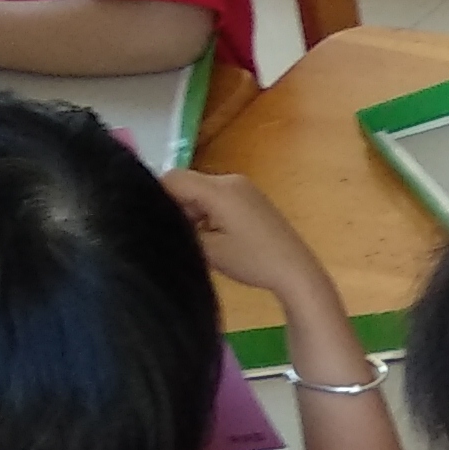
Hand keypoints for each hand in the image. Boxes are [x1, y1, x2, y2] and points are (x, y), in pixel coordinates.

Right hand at [159, 166, 327, 297]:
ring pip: (202, 191)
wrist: (296, 270)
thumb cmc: (252, 261)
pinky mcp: (251, 198)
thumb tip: (160, 219)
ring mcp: (244, 187)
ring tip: (198, 240)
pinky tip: (215, 237)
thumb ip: (180, 229)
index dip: (156, 196)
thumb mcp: (208, 249)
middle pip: (187, 183)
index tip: (152, 222)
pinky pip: (218, 197)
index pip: (173, 178)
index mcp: (219, 189)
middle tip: (177, 235)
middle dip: (176, 206)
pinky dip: (208, 212)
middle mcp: (231, 180)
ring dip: (193, 211)